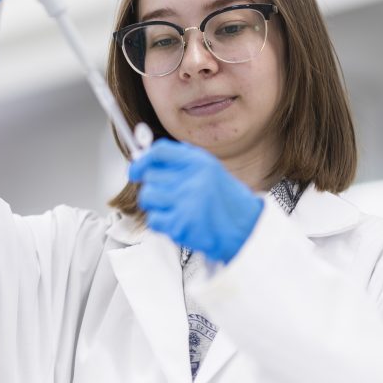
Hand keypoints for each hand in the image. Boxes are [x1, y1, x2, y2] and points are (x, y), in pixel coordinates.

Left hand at [128, 139, 263, 263]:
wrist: (245, 231)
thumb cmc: (224, 201)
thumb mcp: (209, 170)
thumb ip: (181, 161)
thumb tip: (144, 158)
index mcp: (199, 162)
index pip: (159, 151)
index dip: (142, 160)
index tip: (136, 170)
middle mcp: (192, 178)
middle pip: (150, 176)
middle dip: (153, 186)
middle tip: (167, 195)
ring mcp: (186, 202)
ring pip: (147, 196)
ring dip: (154, 205)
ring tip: (173, 208)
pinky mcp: (181, 224)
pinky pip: (153, 219)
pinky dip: (161, 223)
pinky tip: (178, 222)